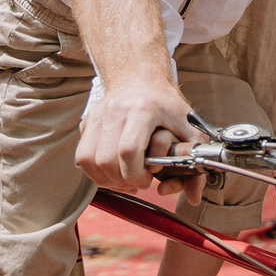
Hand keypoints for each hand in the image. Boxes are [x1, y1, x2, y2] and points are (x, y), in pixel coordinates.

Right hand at [74, 79, 194, 191]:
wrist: (140, 78)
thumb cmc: (166, 105)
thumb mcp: (189, 127)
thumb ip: (194, 161)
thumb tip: (194, 197)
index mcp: (143, 110)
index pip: (128, 150)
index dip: (135, 174)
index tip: (148, 179)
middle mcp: (116, 110)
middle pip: (106, 159)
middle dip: (121, 181)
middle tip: (137, 182)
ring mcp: (98, 115)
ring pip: (89, 160)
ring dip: (105, 179)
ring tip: (123, 180)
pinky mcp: (87, 121)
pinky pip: (81, 156)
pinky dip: (94, 171)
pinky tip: (112, 171)